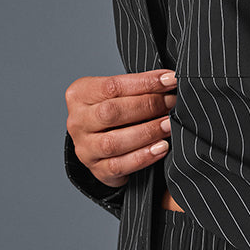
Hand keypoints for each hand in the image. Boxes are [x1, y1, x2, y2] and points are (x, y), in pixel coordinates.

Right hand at [65, 69, 177, 189]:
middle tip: (172, 103)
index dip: (144, 82)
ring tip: (169, 125)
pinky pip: (118, 166)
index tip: (170, 79)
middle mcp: (77, 121)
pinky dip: (143, 157)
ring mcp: (84, 148)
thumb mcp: (119, 93)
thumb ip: (139, 86)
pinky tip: (161, 148)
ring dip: (147, 132)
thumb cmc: (116, 110)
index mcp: (79, 94)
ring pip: (113, 142)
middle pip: (111, 113)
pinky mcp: (96, 169)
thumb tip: (170, 79)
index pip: (112, 86)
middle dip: (147, 106)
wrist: (102, 142)